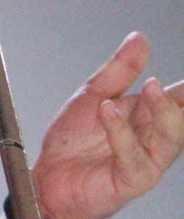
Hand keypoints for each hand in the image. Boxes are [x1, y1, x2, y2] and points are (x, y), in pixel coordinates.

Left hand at [32, 32, 183, 218]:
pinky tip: (108, 111)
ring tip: (149, 87)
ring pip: (168, 138)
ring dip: (160, 111)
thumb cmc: (73, 142)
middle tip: (164, 79)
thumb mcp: (93, 96)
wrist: (47, 176)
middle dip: (177, 99)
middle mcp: (152, 138)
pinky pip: (133, 156)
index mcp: (146, 115)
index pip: (177, 98)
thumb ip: (119, 71)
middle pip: (179, 118)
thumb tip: (140, 39)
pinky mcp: (131, 180)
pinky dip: (121, 132)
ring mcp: (145, 160)